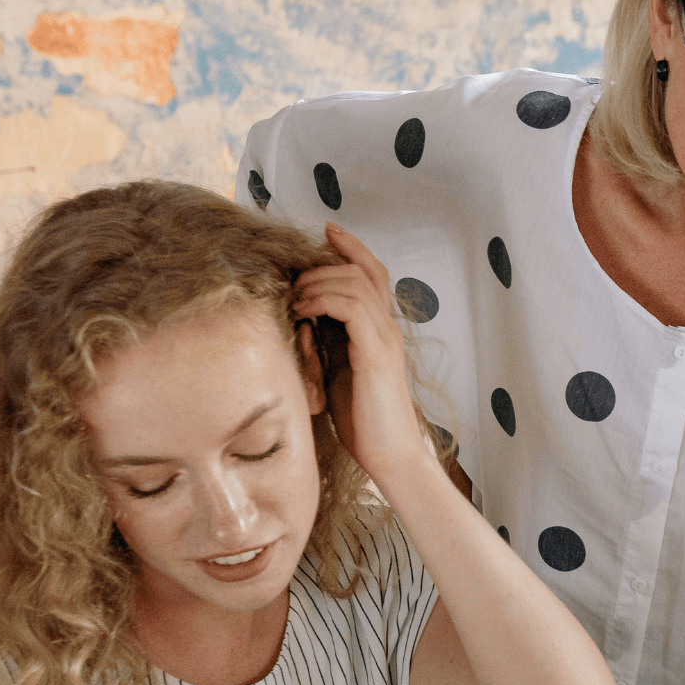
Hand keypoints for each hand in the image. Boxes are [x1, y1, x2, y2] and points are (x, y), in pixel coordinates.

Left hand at [290, 224, 433, 483]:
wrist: (390, 455)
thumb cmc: (362, 422)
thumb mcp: (336, 374)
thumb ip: (326, 345)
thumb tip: (300, 322)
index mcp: (380, 331)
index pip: (373, 274)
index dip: (353, 248)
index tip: (327, 230)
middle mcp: (388, 328)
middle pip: (364, 271)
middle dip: (324, 265)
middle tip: (294, 279)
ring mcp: (385, 338)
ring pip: (356, 283)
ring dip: (319, 283)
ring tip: (295, 299)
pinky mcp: (376, 353)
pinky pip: (352, 307)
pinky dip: (324, 301)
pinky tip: (303, 313)